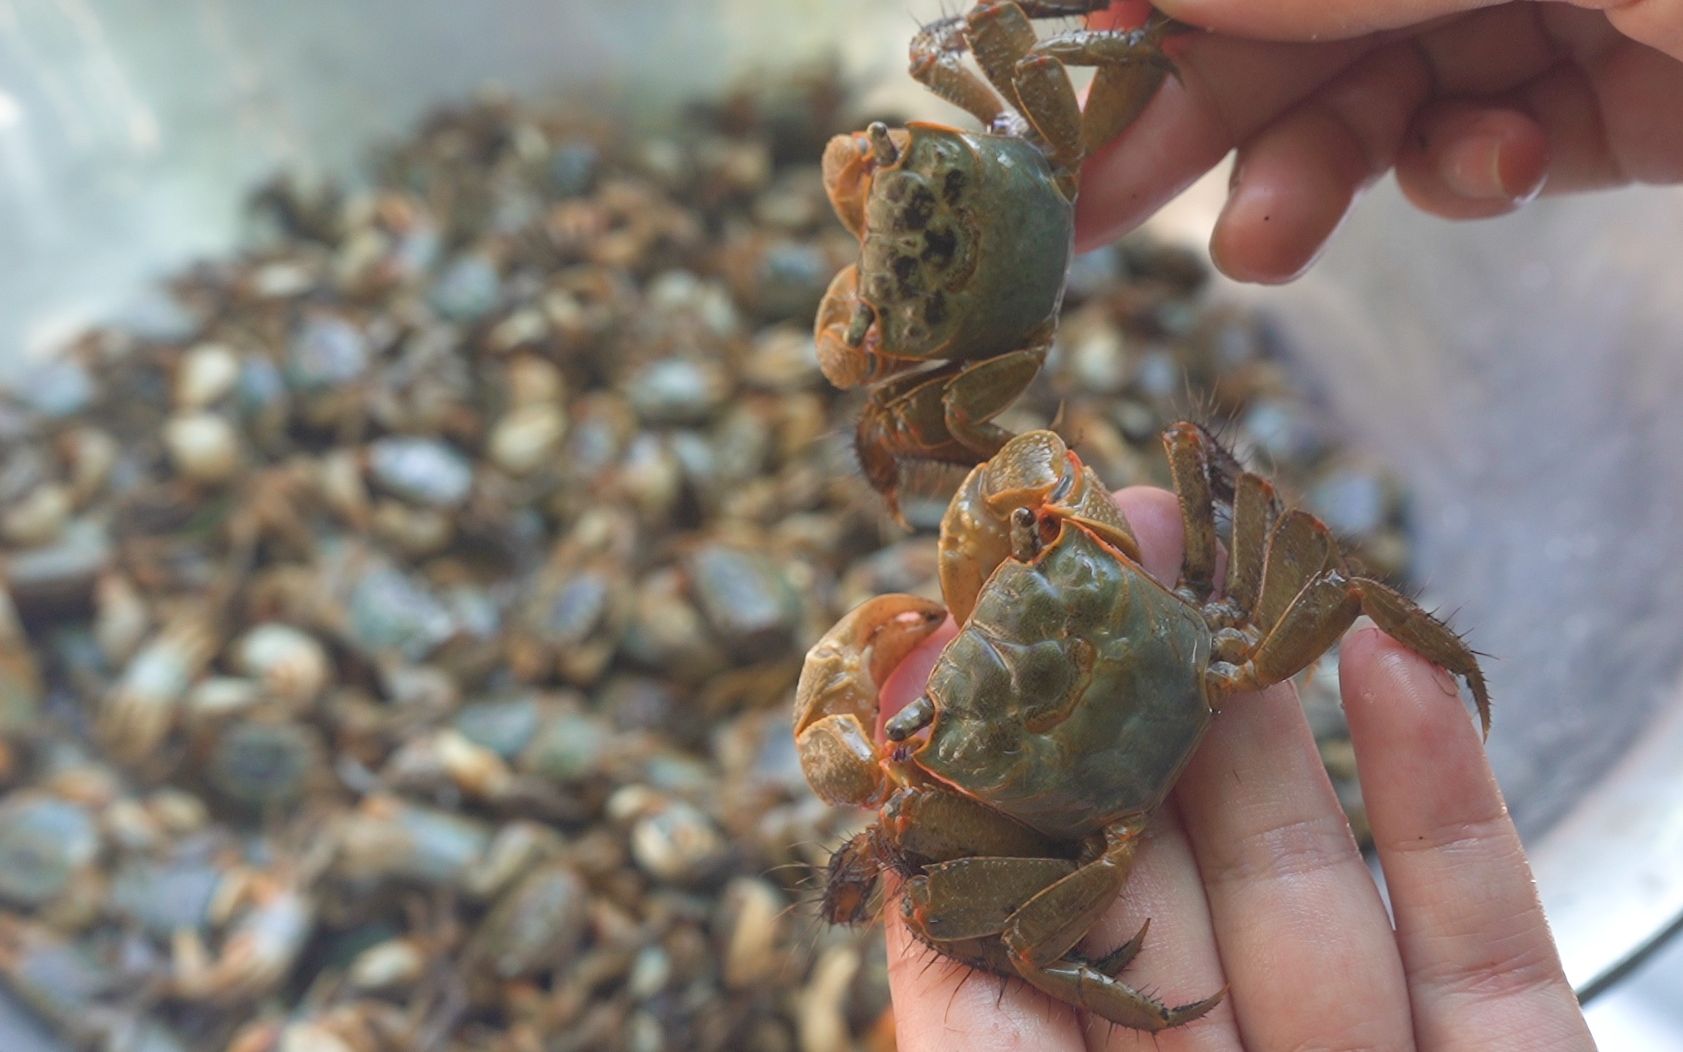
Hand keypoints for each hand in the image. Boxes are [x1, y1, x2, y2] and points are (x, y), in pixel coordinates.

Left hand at [878, 486, 1593, 1049]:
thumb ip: (958, 989)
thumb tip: (895, 805)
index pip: (1041, 903)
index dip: (1023, 756)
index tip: (1005, 610)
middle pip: (1180, 862)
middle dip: (1152, 693)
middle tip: (1131, 537)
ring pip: (1316, 872)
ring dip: (1280, 708)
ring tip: (1238, 563)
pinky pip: (1476, 924)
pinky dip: (1445, 789)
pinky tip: (1395, 658)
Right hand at [1077, 0, 1682, 281]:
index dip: (1145, 15)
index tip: (1053, 89)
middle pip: (1297, 20)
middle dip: (1192, 111)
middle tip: (1084, 211)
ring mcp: (1563, 1)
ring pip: (1383, 89)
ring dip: (1310, 170)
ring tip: (1264, 248)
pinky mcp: (1630, 97)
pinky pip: (1489, 141)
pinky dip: (1462, 175)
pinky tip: (1499, 167)